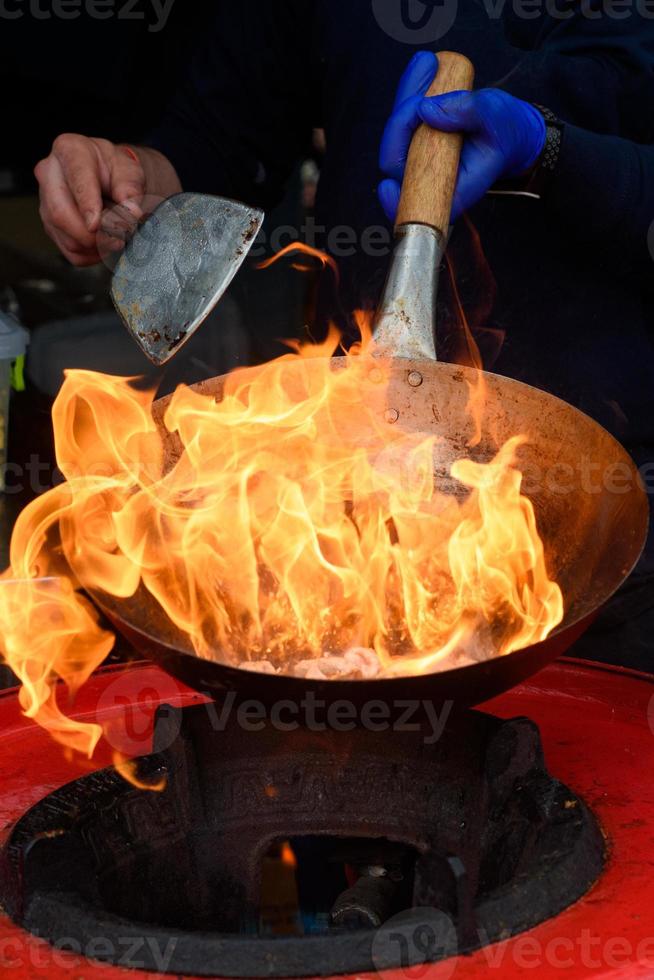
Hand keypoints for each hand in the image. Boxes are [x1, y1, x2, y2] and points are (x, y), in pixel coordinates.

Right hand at [35, 136, 181, 265]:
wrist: (109, 179)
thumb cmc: (117, 171)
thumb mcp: (130, 171)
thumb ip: (132, 189)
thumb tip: (132, 212)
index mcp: (70, 150)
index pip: (76, 178)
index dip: (87, 204)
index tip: (96, 224)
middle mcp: (49, 174)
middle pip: (60, 213)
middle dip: (91, 235)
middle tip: (118, 239)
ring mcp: (45, 202)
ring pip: (67, 237)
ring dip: (97, 246)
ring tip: (117, 237)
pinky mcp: (51, 226)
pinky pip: (71, 252)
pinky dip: (93, 255)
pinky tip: (105, 243)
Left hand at [379, 52, 545, 223]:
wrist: (507, 125)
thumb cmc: (505, 131)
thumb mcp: (495, 121)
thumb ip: (467, 113)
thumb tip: (427, 110)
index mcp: (450, 189)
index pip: (415, 202)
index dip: (397, 200)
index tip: (388, 186)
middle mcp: (428, 176)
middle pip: (397, 160)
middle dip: (403, 121)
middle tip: (424, 92)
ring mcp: (418, 156)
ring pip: (398, 132)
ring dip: (408, 96)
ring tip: (428, 63)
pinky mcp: (415, 136)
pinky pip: (404, 115)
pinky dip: (412, 89)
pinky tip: (426, 64)